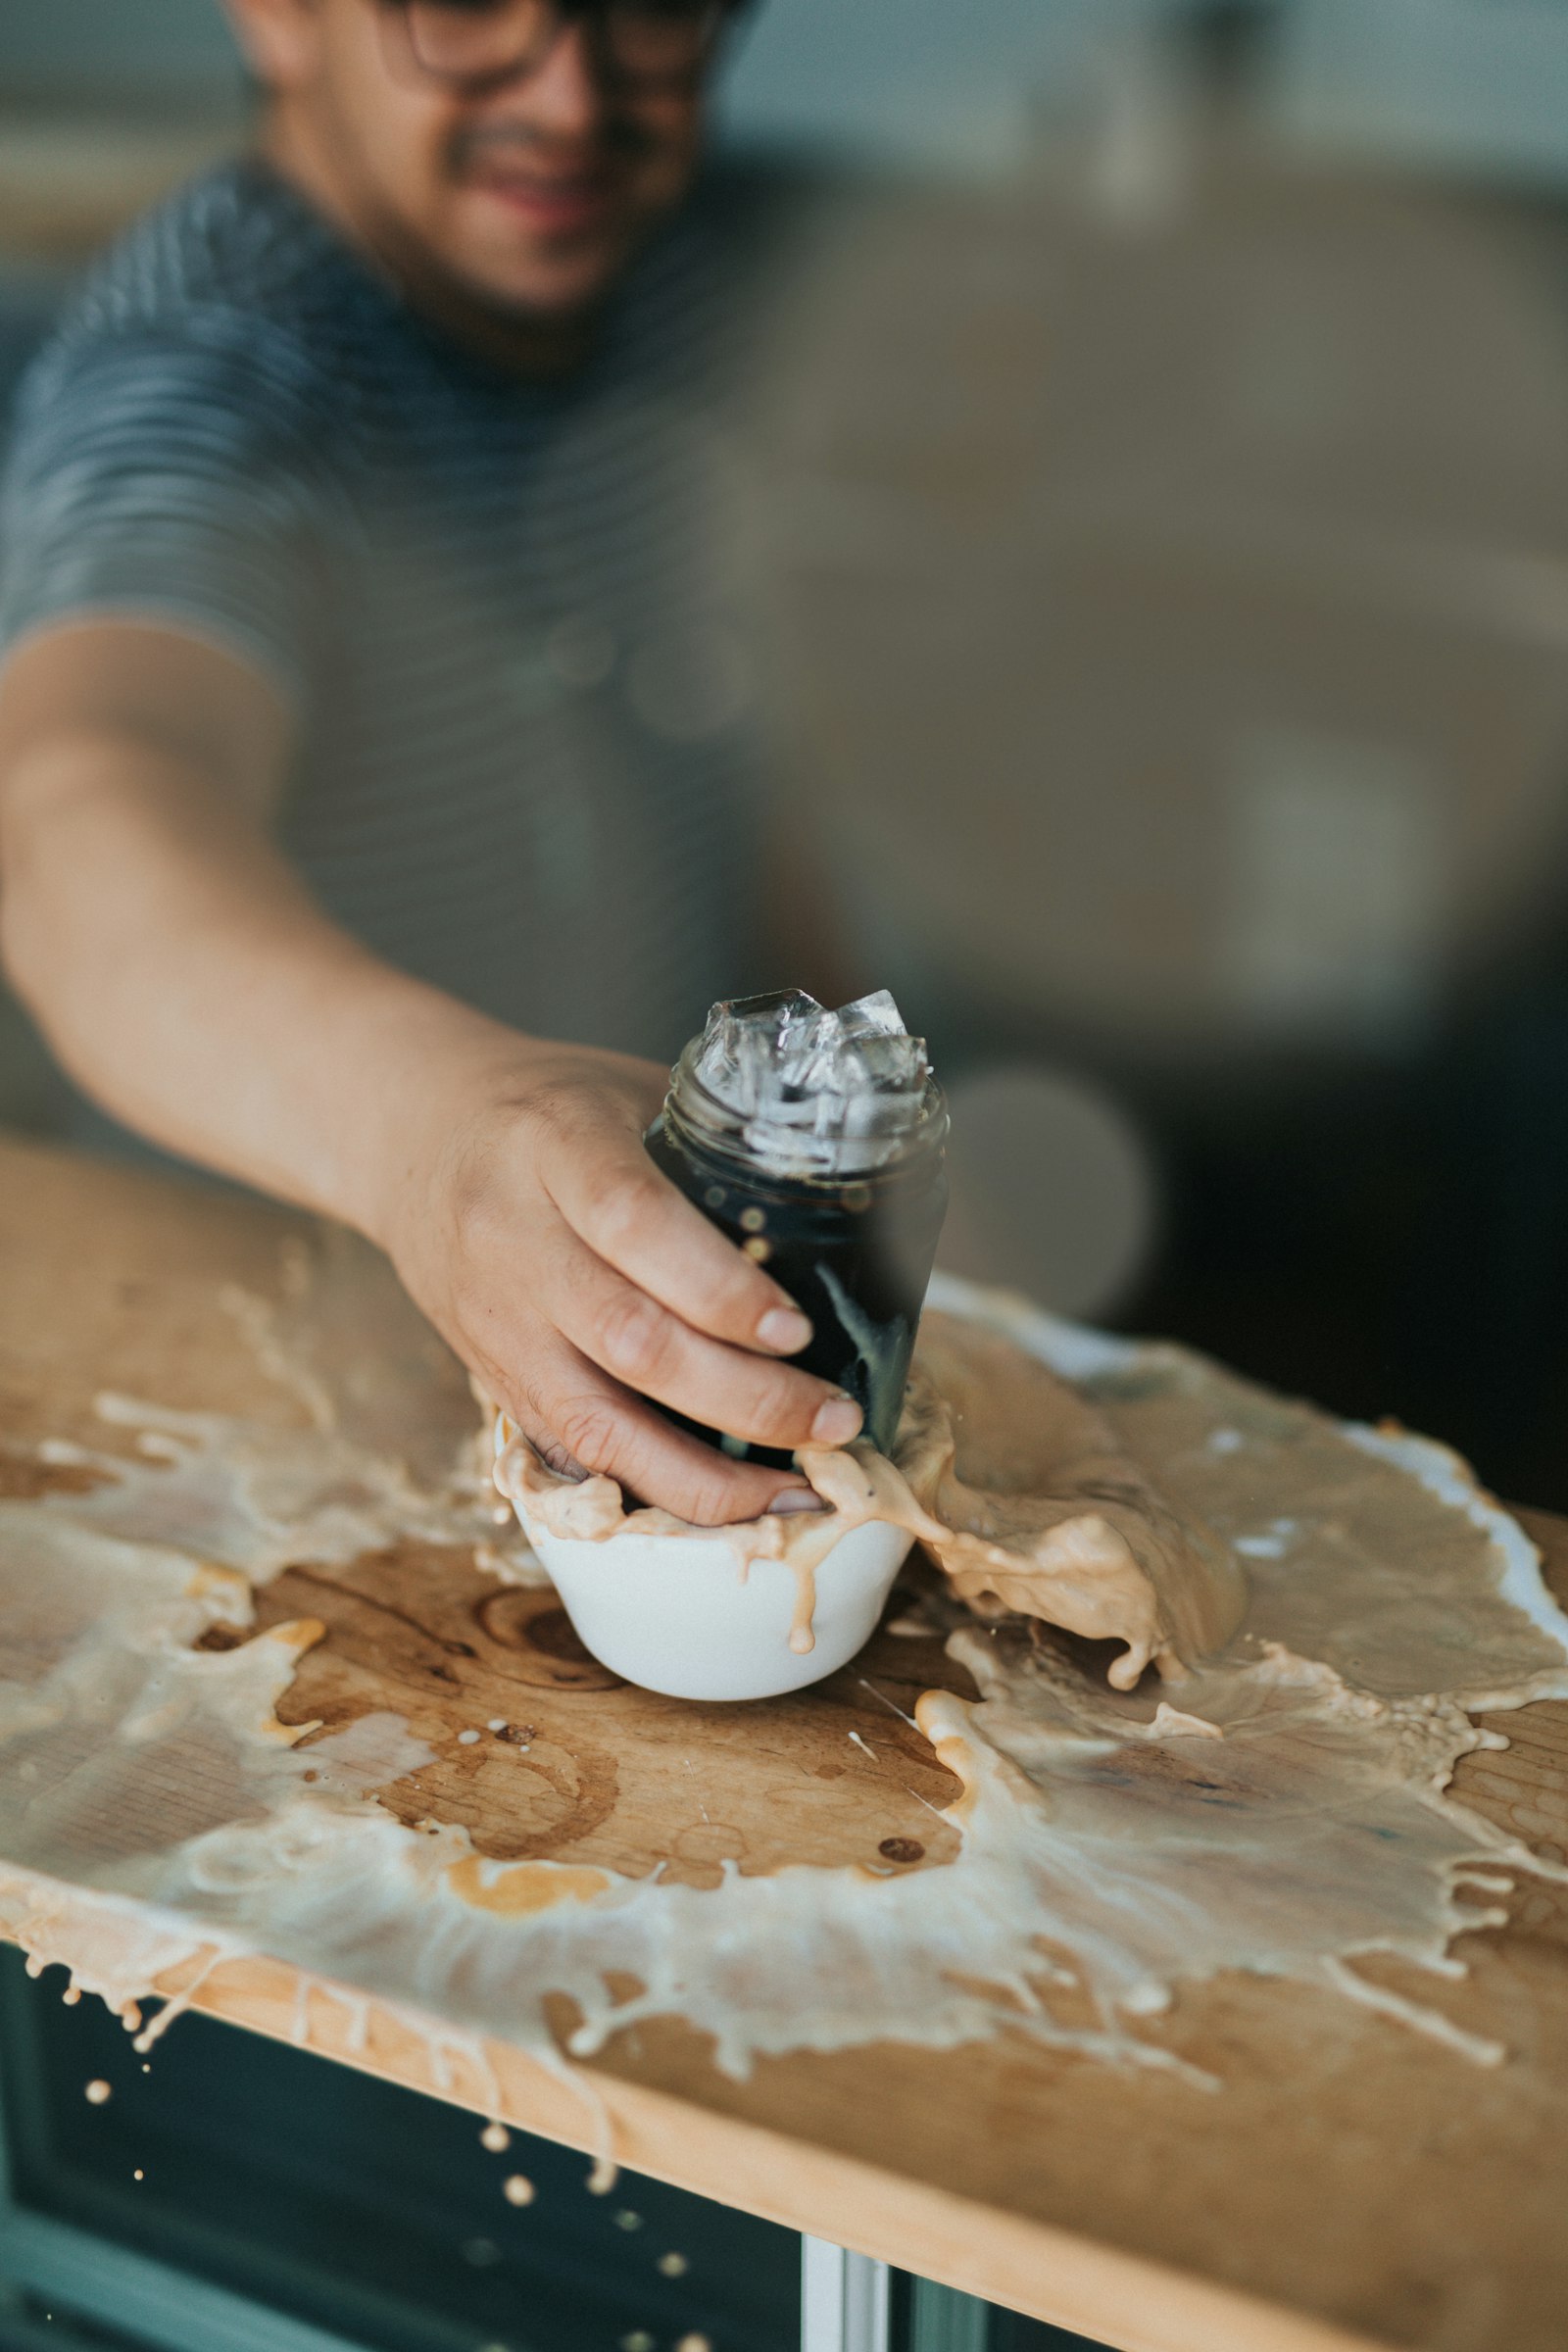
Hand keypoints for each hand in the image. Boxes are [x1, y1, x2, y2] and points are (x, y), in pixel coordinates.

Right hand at [373, 1034, 862, 1524]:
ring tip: (793, 1489)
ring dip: (703, 1475)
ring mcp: (494, 1318)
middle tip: (832, 1419)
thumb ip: (713, 1151)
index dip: (722, 1290)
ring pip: (594, 1423)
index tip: (798, 1330)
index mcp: (555, 1145)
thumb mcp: (628, 1091)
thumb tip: (842, 1227)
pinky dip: (653, 1488)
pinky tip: (724, 1503)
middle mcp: (513, 1237)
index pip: (636, 1225)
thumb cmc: (548, 1108)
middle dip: (745, 1398)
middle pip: (631, 1341)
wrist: (411, 1132)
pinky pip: (571, 1453)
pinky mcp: (489, 1373)